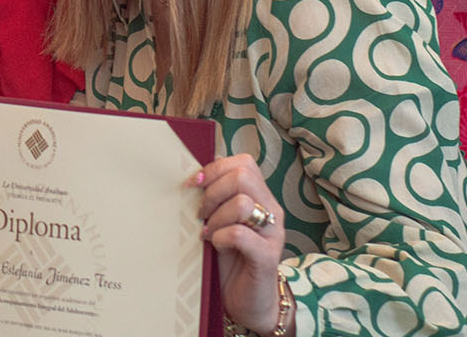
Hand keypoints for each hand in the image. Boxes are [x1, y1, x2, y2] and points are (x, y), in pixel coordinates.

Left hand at [190, 154, 285, 333]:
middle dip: (212, 192)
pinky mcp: (268, 257)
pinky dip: (221, 237)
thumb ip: (218, 195)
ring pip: (242, 203)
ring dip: (216, 217)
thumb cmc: (232, 260)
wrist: (249, 302)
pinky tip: (216, 245)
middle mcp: (271, 211)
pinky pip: (240, 234)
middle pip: (243, 176)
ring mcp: (273, 234)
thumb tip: (201, 165)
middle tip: (201, 213)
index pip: (243, 164)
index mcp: (261, 198)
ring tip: (209, 232)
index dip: (214, 169)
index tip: (193, 184)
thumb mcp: (221, 221)